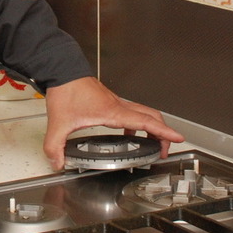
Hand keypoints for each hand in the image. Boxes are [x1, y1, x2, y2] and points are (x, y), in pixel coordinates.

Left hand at [42, 77, 184, 168]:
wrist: (62, 71)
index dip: (164, 132)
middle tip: (166, 148)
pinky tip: (127, 134)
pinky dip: (136, 124)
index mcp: (112, 112)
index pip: (145, 122)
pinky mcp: (109, 102)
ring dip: (152, 127)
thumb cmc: (66, 90)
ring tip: (152, 143)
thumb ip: (55, 145)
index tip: (178, 138)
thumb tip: (57, 162)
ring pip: (143, 113)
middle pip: (151, 116)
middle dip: (163, 133)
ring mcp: (115, 102)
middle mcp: (118, 106)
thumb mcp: (59, 122)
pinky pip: (131, 113)